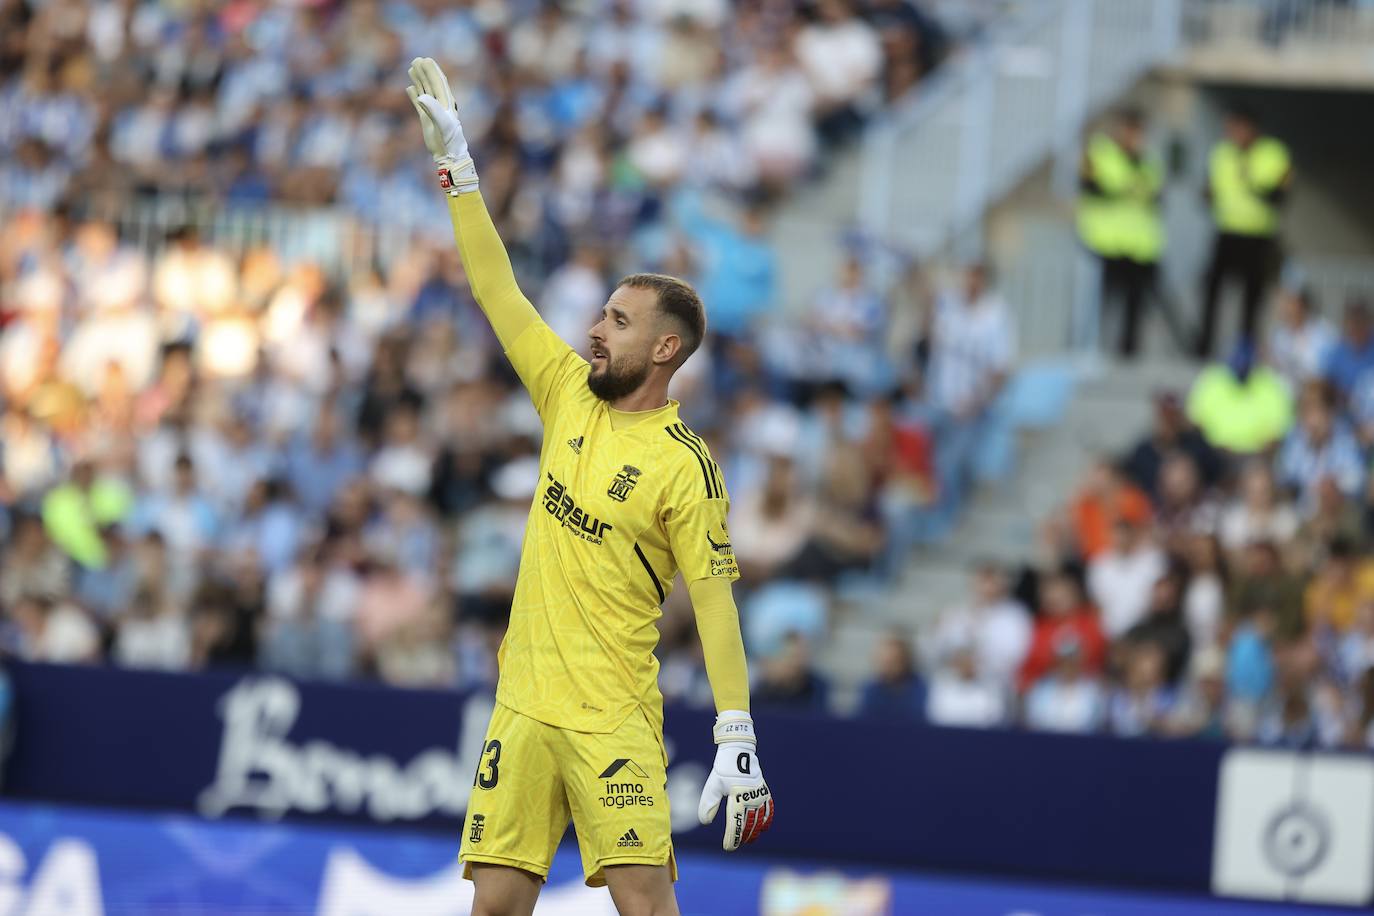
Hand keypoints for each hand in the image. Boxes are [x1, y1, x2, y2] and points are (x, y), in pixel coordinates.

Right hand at [406, 57, 476, 192]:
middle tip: (416, 60)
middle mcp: (440, 104)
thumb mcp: (443, 123)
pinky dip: (414, 95)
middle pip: (431, 84)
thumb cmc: (449, 139)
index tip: (426, 60)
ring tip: (411, 68)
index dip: (433, 71)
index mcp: (446, 102)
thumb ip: (433, 109)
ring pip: (424, 91)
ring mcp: (432, 111)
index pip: (439, 82)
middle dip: (425, 72)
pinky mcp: (426, 119)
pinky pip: (419, 104)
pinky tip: (409, 88)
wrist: (448, 154)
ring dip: (419, 80)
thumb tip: (421, 96)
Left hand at [697, 711, 774, 850]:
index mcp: (738, 798)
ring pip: (760, 820)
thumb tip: (705, 822)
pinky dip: (766, 820)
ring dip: (755, 831)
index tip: (728, 847)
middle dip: (742, 837)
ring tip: (749, 839)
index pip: (736, 824)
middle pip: (749, 824)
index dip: (732, 838)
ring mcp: (760, 795)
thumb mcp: (713, 785)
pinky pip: (769, 809)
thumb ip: (709, 804)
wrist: (739, 751)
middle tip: (734, 845)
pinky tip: (764, 827)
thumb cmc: (724, 768)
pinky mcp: (764, 791)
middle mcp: (751, 799)